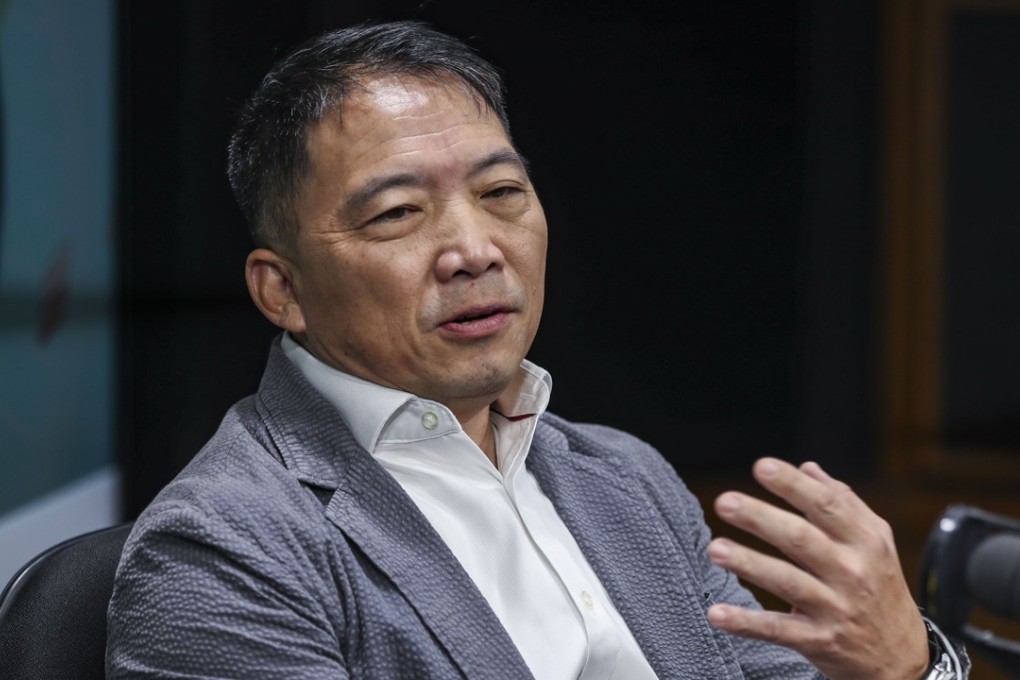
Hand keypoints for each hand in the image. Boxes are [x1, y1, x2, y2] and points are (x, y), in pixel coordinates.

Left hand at [706, 457, 928, 679]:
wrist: (903, 657)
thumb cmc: (880, 587)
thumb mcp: (875, 543)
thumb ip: (843, 502)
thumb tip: (807, 468)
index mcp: (865, 541)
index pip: (826, 505)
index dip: (793, 485)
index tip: (761, 467)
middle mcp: (851, 572)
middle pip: (801, 539)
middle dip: (761, 518)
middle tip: (725, 502)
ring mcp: (836, 608)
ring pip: (787, 582)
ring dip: (749, 564)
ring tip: (715, 549)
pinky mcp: (820, 642)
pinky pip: (778, 630)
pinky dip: (747, 623)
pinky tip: (717, 613)